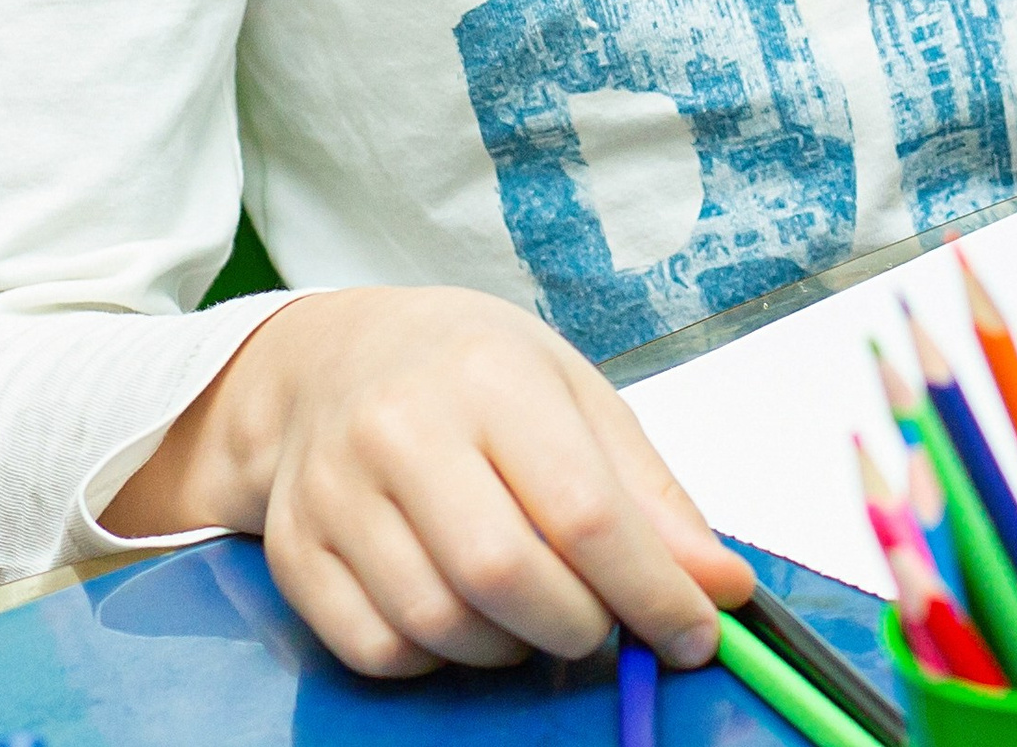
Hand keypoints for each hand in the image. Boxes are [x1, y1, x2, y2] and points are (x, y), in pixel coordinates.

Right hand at [102, 286, 752, 679]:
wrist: (332, 357)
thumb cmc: (469, 369)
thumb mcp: (572, 393)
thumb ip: (648, 493)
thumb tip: (721, 586)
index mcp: (489, 374)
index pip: (584, 509)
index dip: (653, 590)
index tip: (696, 633)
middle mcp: (402, 428)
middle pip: (507, 576)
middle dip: (580, 625)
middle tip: (603, 621)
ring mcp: (337, 492)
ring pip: (440, 624)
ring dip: (510, 647)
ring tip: (533, 608)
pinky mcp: (296, 551)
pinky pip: (379, 651)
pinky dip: (437, 658)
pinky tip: (462, 613)